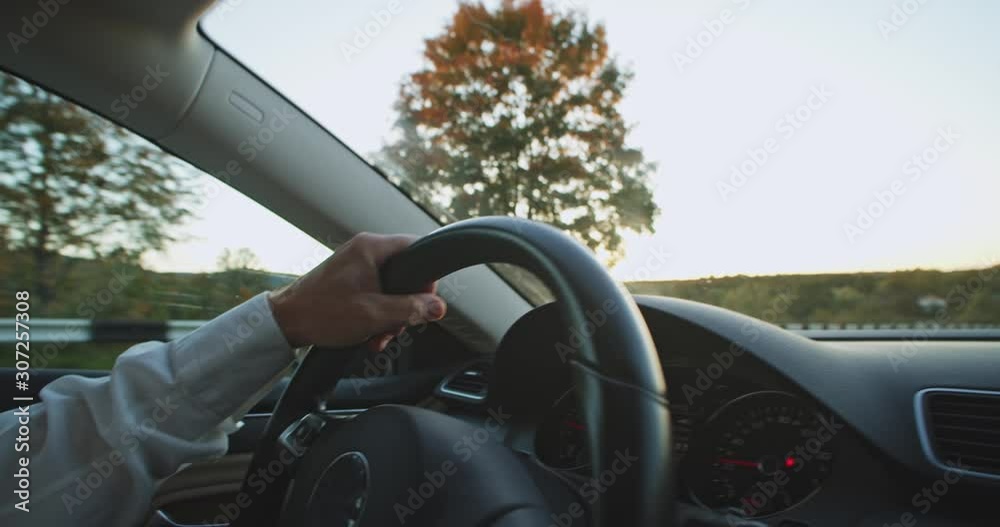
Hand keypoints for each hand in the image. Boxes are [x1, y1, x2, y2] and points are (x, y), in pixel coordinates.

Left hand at [267, 233, 445, 350]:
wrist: (285, 322)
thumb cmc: (322, 313)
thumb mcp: (375, 314)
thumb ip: (411, 309)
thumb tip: (438, 307)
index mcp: (371, 248)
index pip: (417, 248)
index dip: (427, 276)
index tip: (426, 300)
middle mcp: (364, 250)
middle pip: (405, 273)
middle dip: (405, 305)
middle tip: (397, 325)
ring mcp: (355, 265)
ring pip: (391, 288)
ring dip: (390, 315)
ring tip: (379, 335)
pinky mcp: (348, 280)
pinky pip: (375, 293)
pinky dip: (377, 314)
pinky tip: (370, 333)